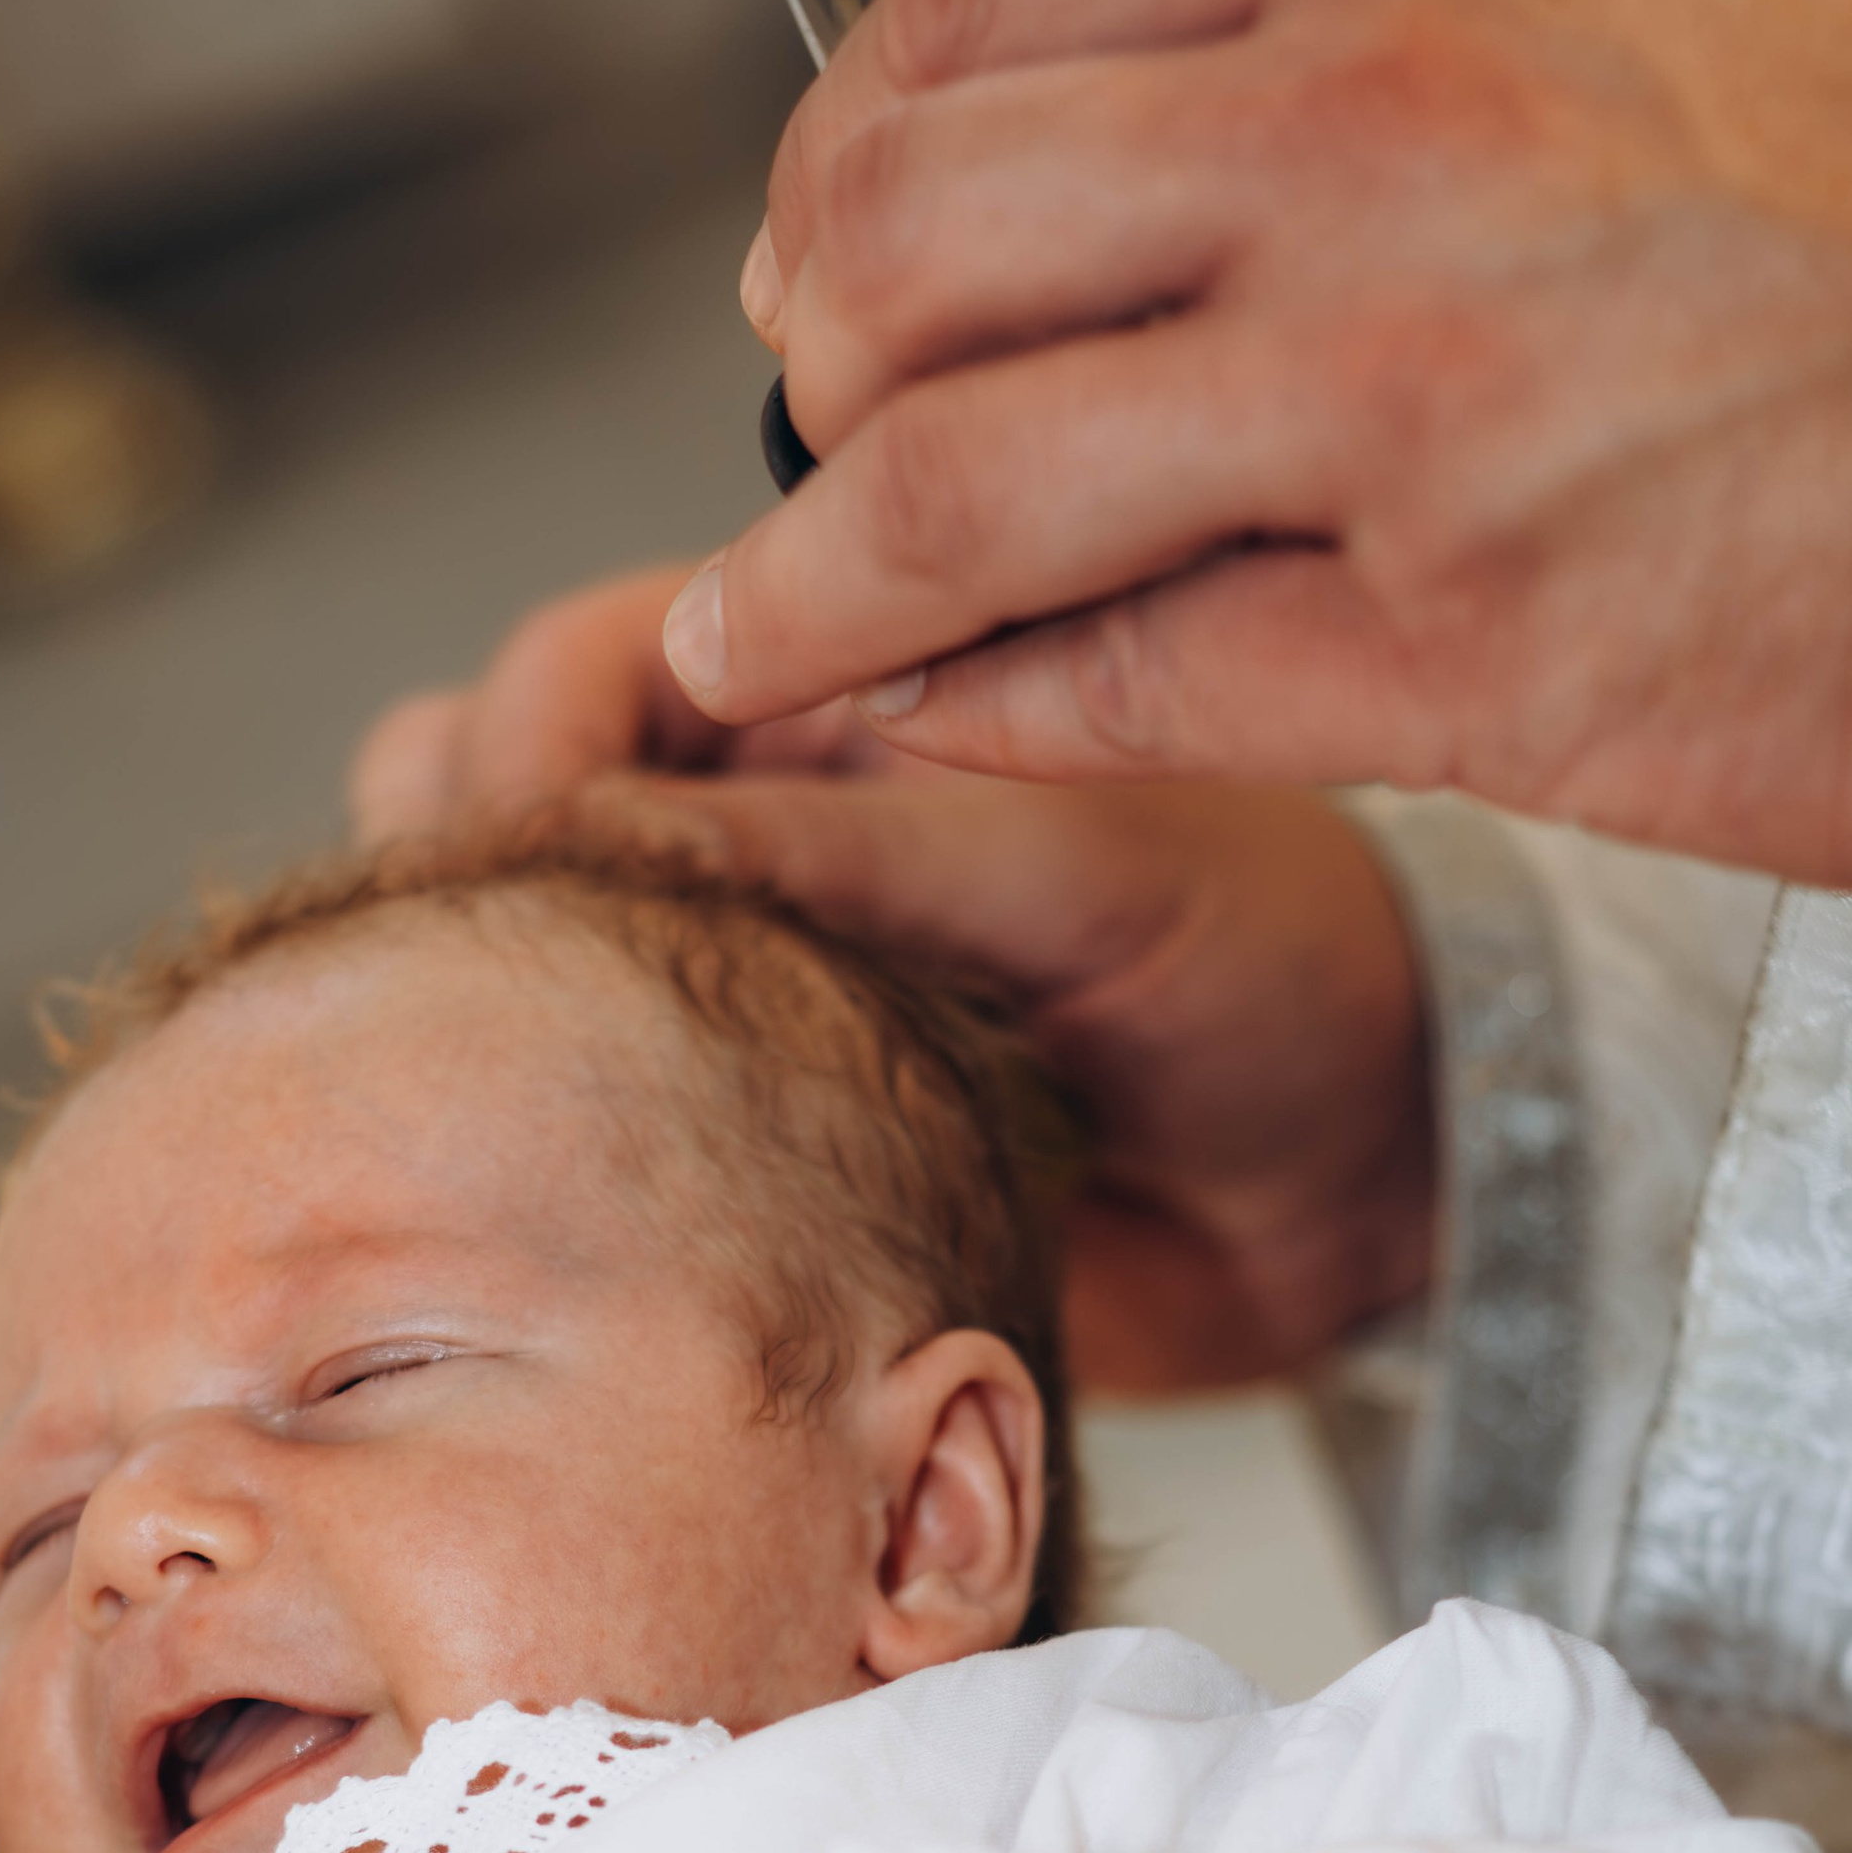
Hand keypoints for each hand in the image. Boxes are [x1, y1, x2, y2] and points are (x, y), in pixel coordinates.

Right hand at [353, 574, 1435, 1389]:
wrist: (1381, 1191)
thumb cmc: (1292, 981)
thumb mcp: (1095, 872)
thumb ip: (864, 842)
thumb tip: (600, 837)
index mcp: (855, 681)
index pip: (595, 661)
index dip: (530, 748)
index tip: (529, 858)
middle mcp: (766, 809)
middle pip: (492, 783)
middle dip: (470, 858)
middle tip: (510, 973)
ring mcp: (743, 963)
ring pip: (511, 934)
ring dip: (481, 980)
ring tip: (544, 1067)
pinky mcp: (745, 1120)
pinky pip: (580, 1099)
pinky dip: (536, 1115)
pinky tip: (579, 1171)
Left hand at [658, 0, 1851, 892]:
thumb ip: (1349, 43)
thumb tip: (1107, 150)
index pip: (969, 5)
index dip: (837, 152)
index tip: (820, 262)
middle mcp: (1369, 129)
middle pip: (906, 239)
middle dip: (799, 373)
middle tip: (804, 457)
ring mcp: (1402, 399)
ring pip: (958, 483)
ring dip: (802, 585)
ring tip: (742, 643)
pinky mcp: (1461, 651)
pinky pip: (1103, 688)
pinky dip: (947, 717)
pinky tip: (887, 733)